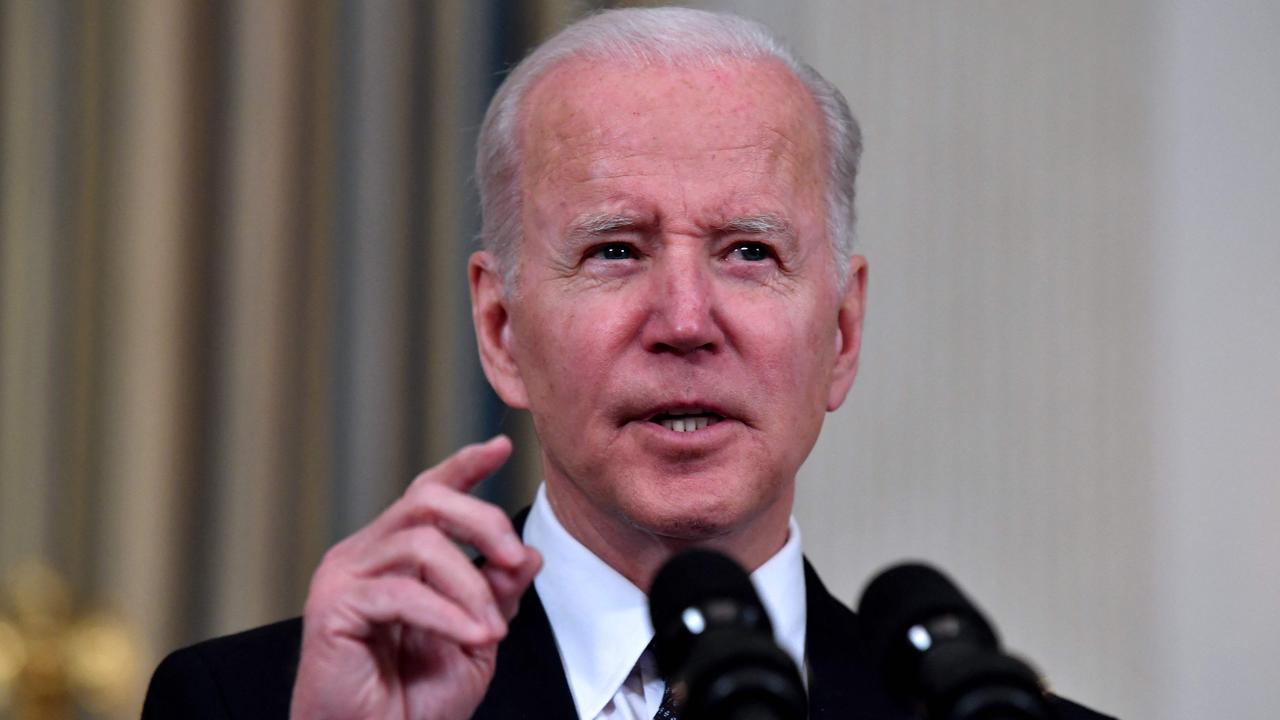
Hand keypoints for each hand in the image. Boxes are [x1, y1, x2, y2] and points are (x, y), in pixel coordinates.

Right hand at [290, 436, 541, 719]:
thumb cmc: (413, 702)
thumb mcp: (474, 640)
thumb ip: (497, 595)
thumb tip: (526, 554)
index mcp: (394, 555)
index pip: (429, 493)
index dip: (464, 466)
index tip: (501, 448)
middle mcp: (365, 554)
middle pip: (426, 500)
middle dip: (481, 521)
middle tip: (514, 558)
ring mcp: (343, 576)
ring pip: (420, 544)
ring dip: (470, 586)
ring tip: (491, 629)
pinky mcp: (333, 606)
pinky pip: (403, 592)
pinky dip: (448, 614)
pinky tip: (475, 637)